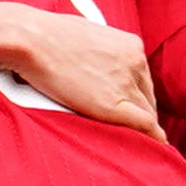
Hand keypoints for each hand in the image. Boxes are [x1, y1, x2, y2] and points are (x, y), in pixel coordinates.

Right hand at [4, 12, 159, 135]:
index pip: (143, 80)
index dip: (137, 100)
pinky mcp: (113, 103)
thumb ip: (98, 53)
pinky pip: (145, 125)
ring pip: (147, 114)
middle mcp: (135, 62)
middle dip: (140, 115)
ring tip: (135, 145)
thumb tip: (91, 65)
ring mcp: (126, 82)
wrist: (32, 40)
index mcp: (131, 45)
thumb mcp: (86, 35)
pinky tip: (153, 150)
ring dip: (141, 130)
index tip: (131, 112)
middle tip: (131, 133)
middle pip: (147, 98)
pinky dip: (152, 139)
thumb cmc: (47, 36)